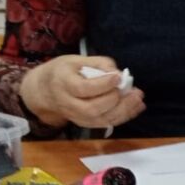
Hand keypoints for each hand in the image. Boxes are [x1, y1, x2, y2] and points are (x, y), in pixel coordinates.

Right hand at [19, 55, 144, 129]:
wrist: (45, 92)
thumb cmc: (63, 72)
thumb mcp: (75, 60)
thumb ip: (98, 64)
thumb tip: (119, 73)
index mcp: (62, 83)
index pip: (83, 89)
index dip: (102, 84)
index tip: (118, 77)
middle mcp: (68, 103)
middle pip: (92, 108)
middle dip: (115, 100)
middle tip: (132, 91)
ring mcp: (77, 117)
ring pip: (102, 120)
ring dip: (124, 111)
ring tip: (138, 99)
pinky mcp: (86, 124)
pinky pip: (107, 124)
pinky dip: (124, 116)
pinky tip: (136, 107)